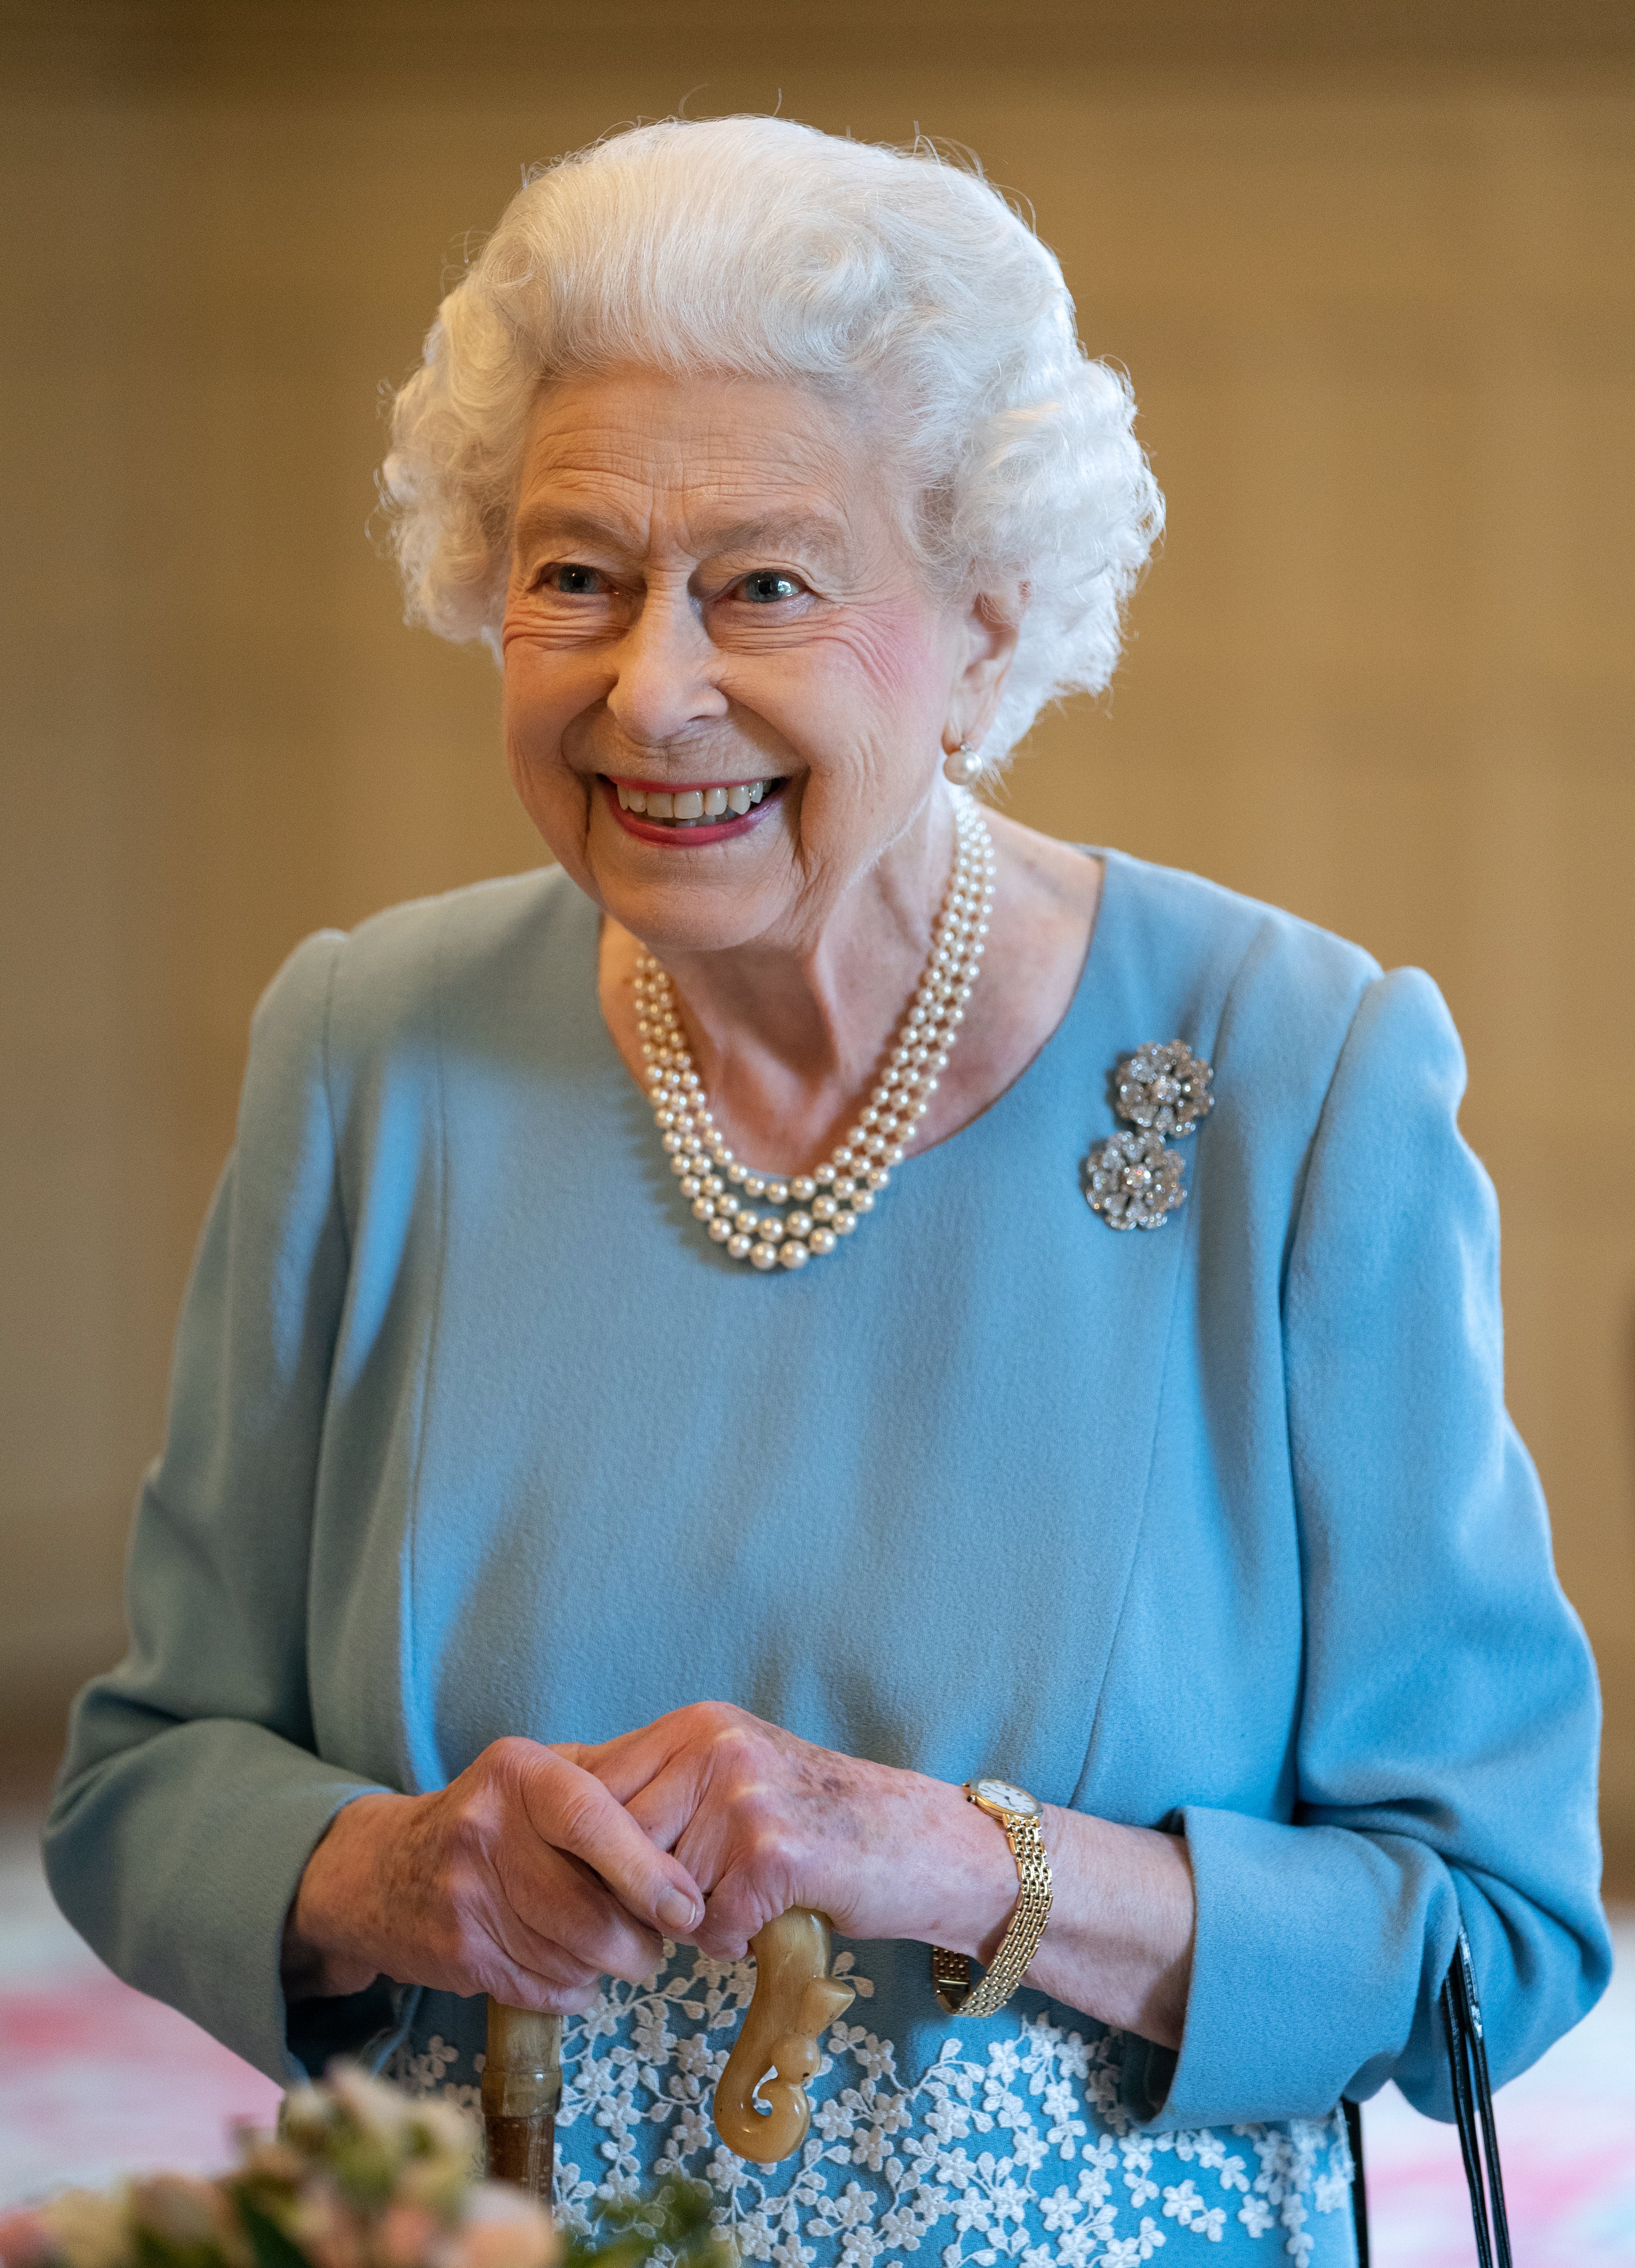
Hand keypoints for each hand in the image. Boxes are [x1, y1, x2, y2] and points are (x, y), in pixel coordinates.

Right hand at [281, 1736, 705, 2011]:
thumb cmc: (491, 1817)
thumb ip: (606, 1784)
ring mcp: (464, 1895)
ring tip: (618, 1954)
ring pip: (568, 1955)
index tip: (687, 1908)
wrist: (380, 1871)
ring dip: (609, 1967)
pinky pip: (540, 1986)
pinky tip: (575, 1971)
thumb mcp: (536, 1774)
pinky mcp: (457, 1953)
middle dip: (638, 1940)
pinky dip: (572, 1988)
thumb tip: (689, 1821)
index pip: (592, 1820)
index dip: (647, 1871)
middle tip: (658, 1943)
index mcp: (518, 1773)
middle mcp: (485, 1828)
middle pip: (586, 1906)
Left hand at [565, 1702, 1196, 2048]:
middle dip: (631, 1893)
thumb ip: (653, 1787)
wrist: (913, 1842)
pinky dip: (732, 1940)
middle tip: (675, 1906)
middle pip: (612, 1844)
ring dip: (687, 1919)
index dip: (582, 1849)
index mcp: (694, 1725)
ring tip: (735, 1900)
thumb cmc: (812, 1819)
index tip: (597, 1879)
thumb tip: (553, 1810)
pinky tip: (768, 1914)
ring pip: (657, 1892)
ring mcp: (743, 1796)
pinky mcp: (772, 1854)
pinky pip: (709, 1926)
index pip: (586, 1787)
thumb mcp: (726, 1774)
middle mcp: (713, 1745)